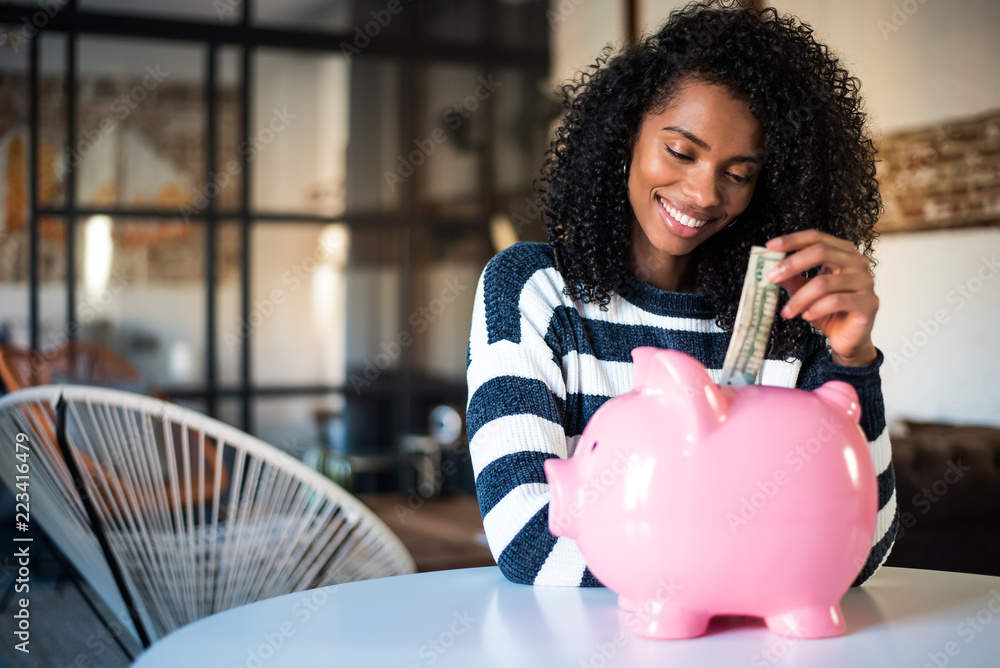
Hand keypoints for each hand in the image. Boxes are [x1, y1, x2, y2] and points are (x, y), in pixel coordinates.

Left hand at [764, 230, 878, 365]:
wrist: (847, 339)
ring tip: (787, 311)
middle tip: (771, 277)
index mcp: (843, 253)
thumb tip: (772, 267)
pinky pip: (836, 301)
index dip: (793, 240)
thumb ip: (792, 278)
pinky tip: (806, 316)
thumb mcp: (804, 292)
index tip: (770, 246)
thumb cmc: (827, 311)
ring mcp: (866, 282)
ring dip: (800, 298)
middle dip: (792, 264)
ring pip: (824, 282)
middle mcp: (858, 262)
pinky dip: (816, 308)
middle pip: (822, 252)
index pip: (817, 237)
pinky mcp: (869, 303)